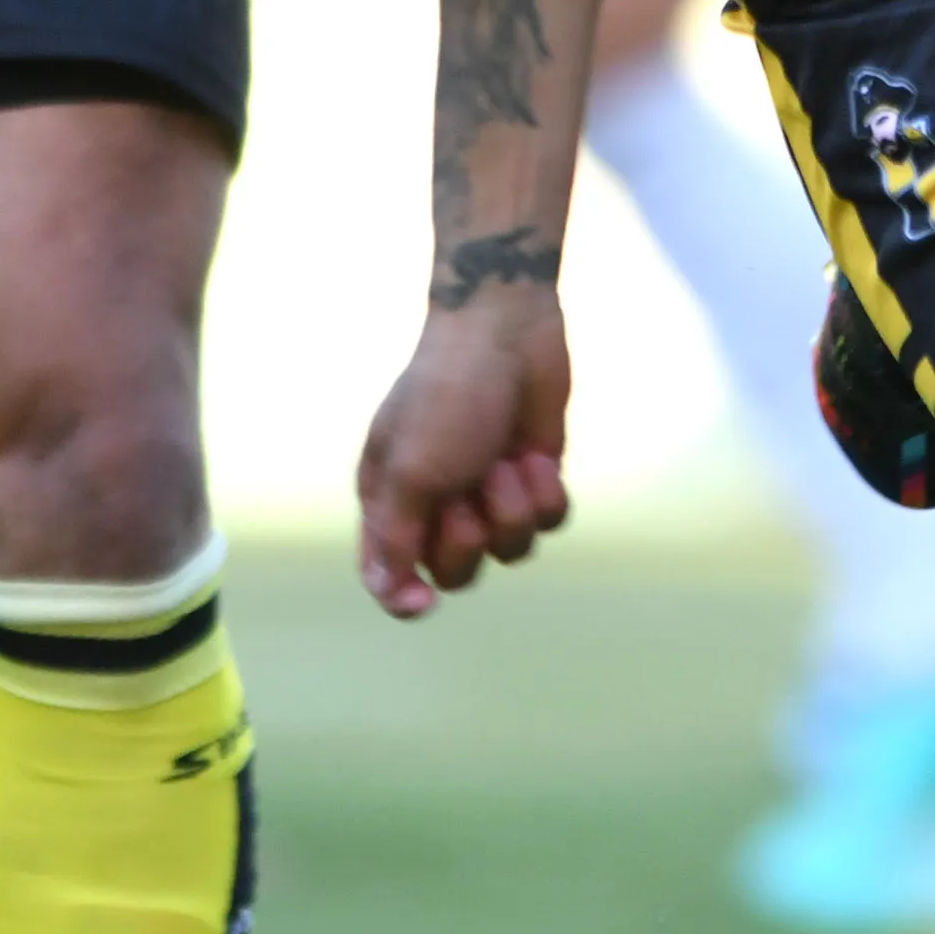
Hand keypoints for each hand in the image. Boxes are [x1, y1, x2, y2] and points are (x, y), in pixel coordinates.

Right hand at [353, 289, 573, 617]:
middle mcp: (436, 502)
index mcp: (390, 499)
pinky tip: (533, 455)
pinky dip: (544, 492)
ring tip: (504, 462)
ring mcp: (487, 491)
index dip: (401, 597)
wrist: (506, 332)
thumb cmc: (447, 396)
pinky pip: (548, 523)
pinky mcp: (531, 478)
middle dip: (469, 537)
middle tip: (468, 492)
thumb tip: (387, 591)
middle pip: (455, 571)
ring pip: (510, 550)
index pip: (385, 574)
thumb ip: (394, 538)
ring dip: (512, 507)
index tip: (425, 601)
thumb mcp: (409, 470)